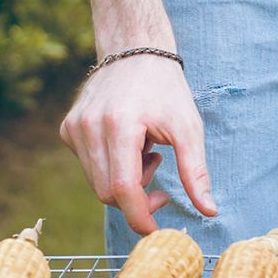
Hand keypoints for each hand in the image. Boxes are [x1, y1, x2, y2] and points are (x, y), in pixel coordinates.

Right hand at [59, 54, 217, 234]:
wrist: (135, 49)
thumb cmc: (166, 88)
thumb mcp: (188, 127)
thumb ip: (195, 171)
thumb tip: (209, 212)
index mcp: (120, 124)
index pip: (122, 189)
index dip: (139, 216)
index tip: (156, 228)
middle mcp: (90, 125)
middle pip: (107, 192)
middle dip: (135, 197)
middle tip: (159, 169)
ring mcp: (75, 126)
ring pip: (96, 182)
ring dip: (124, 179)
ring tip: (145, 149)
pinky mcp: (68, 127)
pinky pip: (88, 166)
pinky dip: (110, 165)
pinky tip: (128, 141)